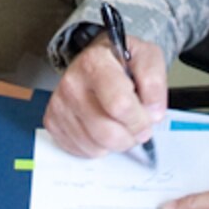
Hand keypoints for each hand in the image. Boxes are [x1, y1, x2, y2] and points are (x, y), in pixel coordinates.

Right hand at [44, 36, 167, 157]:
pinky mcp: (53, 123)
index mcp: (94, 62)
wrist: (96, 61)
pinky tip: (103, 127)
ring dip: (116, 142)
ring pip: (96, 146)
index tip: (146, 115)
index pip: (120, 105)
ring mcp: (60, 105)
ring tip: (119, 123)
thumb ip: (154, 81)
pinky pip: (84, 151)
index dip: (140, 118)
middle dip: (130, 135)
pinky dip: (100, 147)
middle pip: (108, 133)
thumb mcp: (147, 56)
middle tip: (137, 125)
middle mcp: (72, 83)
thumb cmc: (122, 61)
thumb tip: (153, 113)